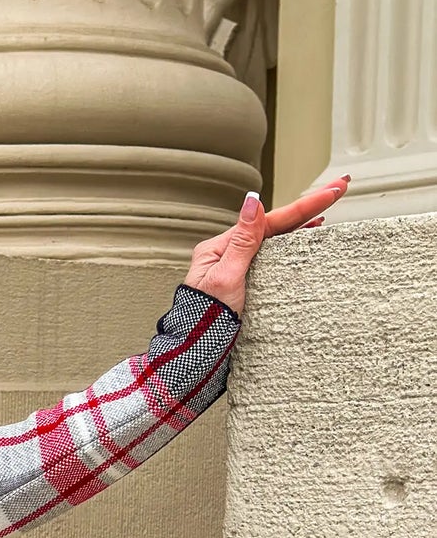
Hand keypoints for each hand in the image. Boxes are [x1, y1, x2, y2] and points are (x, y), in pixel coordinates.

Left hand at [185, 172, 349, 313]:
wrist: (197, 351)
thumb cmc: (204, 318)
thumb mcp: (225, 277)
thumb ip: (242, 242)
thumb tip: (252, 202)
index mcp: (221, 247)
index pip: (271, 221)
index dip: (304, 205)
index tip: (333, 190)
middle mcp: (231, 253)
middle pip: (276, 224)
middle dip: (309, 205)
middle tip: (341, 186)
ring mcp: (241, 267)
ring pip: (278, 238)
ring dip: (304, 221)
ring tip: (329, 204)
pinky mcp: (249, 284)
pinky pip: (276, 256)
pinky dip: (295, 243)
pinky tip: (309, 236)